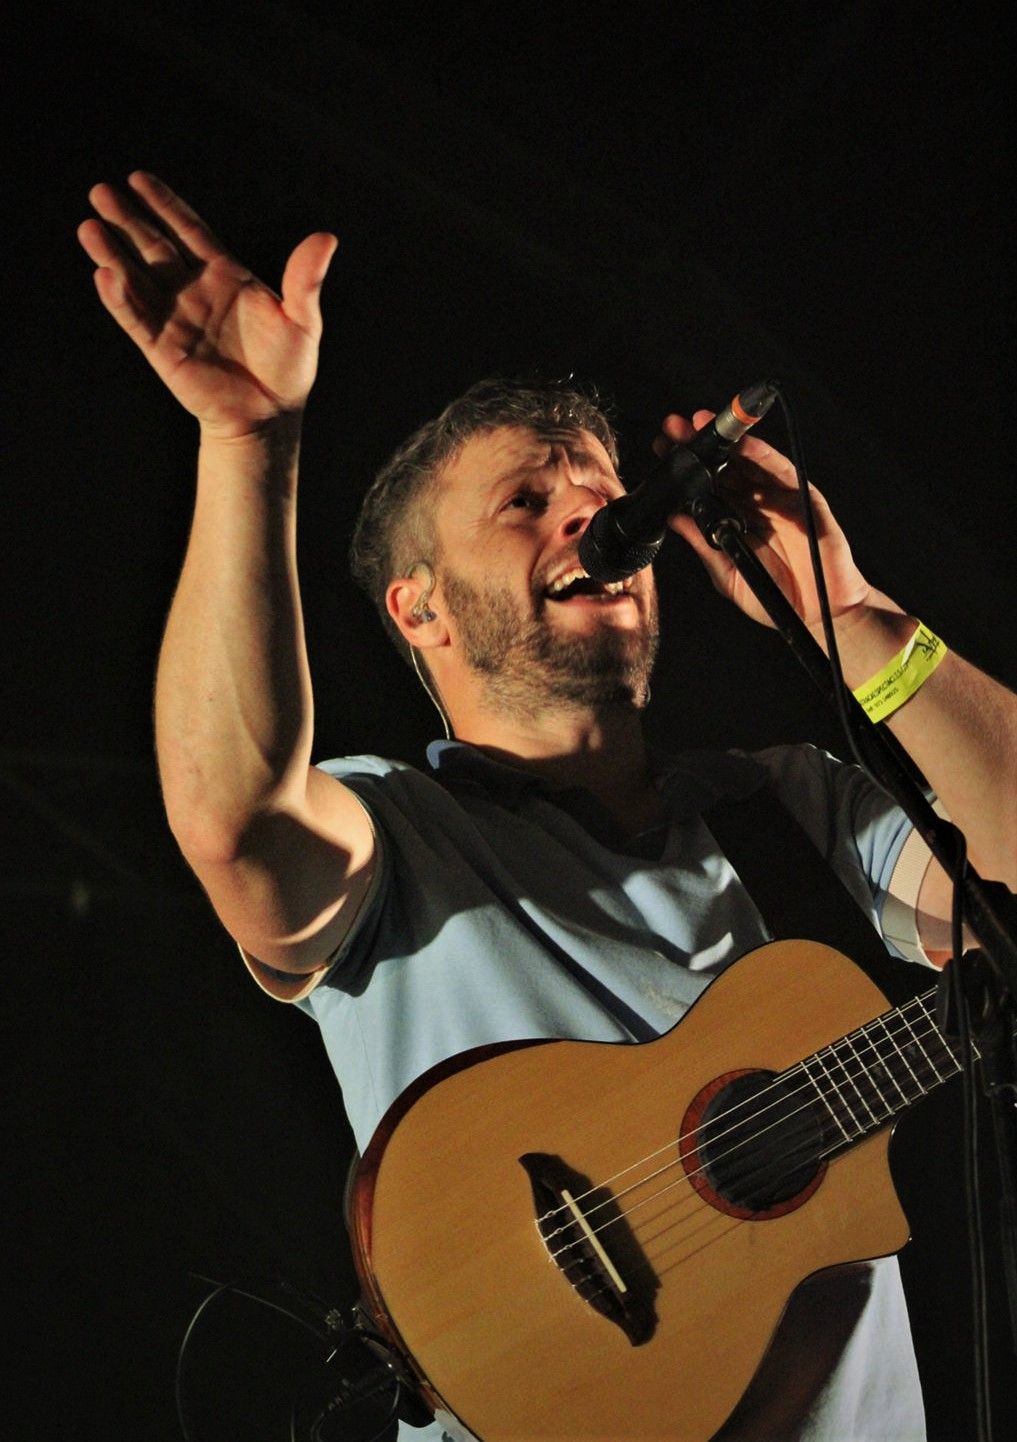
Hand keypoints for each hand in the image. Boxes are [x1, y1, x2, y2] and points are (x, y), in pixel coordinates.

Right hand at [78, 172, 336, 438]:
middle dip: (128, 220)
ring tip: (89, 226)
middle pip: (154, 247)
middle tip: (101, 191)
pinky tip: (105, 273)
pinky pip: (136, 319)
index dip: (164, 205)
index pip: (188, 231)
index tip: (138, 178)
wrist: (271, 415)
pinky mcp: (163, 348)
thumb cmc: (289, 368)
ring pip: (137, 279)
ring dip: (113, 254)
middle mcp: (194, 291)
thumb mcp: (302, 319)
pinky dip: (120, 298)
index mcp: (225, 276)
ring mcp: (176, 319)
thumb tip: (327, 238)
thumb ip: (305, 279)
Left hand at [658, 411, 871, 631]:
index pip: (704, 486)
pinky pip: (779, 470)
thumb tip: (672, 518)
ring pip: (748, 461)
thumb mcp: (727, 574)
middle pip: (722, 466)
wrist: (818, 614)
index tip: (659, 451)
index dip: (684, 468)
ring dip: (723, 441)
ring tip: (698, 423)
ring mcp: (777, 497)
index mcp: (733, 518)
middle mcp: (753, 502)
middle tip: (671, 428)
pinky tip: (740, 443)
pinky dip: (760, 454)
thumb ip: (703, 544)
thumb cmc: (773, 597)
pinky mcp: (802, 497)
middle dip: (696, 445)